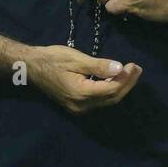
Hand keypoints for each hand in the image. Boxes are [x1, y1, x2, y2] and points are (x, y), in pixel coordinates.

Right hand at [25, 44, 141, 115]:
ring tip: (130, 72)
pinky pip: (99, 101)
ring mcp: (79, 108)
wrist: (31, 68)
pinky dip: (109, 90)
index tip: (134, 65)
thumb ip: (98, 66)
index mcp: (81, 93)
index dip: (125, 78)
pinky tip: (114, 79)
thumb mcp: (76, 58)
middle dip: (127, 84)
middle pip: (112, 98)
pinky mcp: (77, 106)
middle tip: (136, 68)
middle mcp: (81, 105)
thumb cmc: (52, 59)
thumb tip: (120, 68)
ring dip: (120, 88)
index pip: (111, 89)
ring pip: (107, 101)